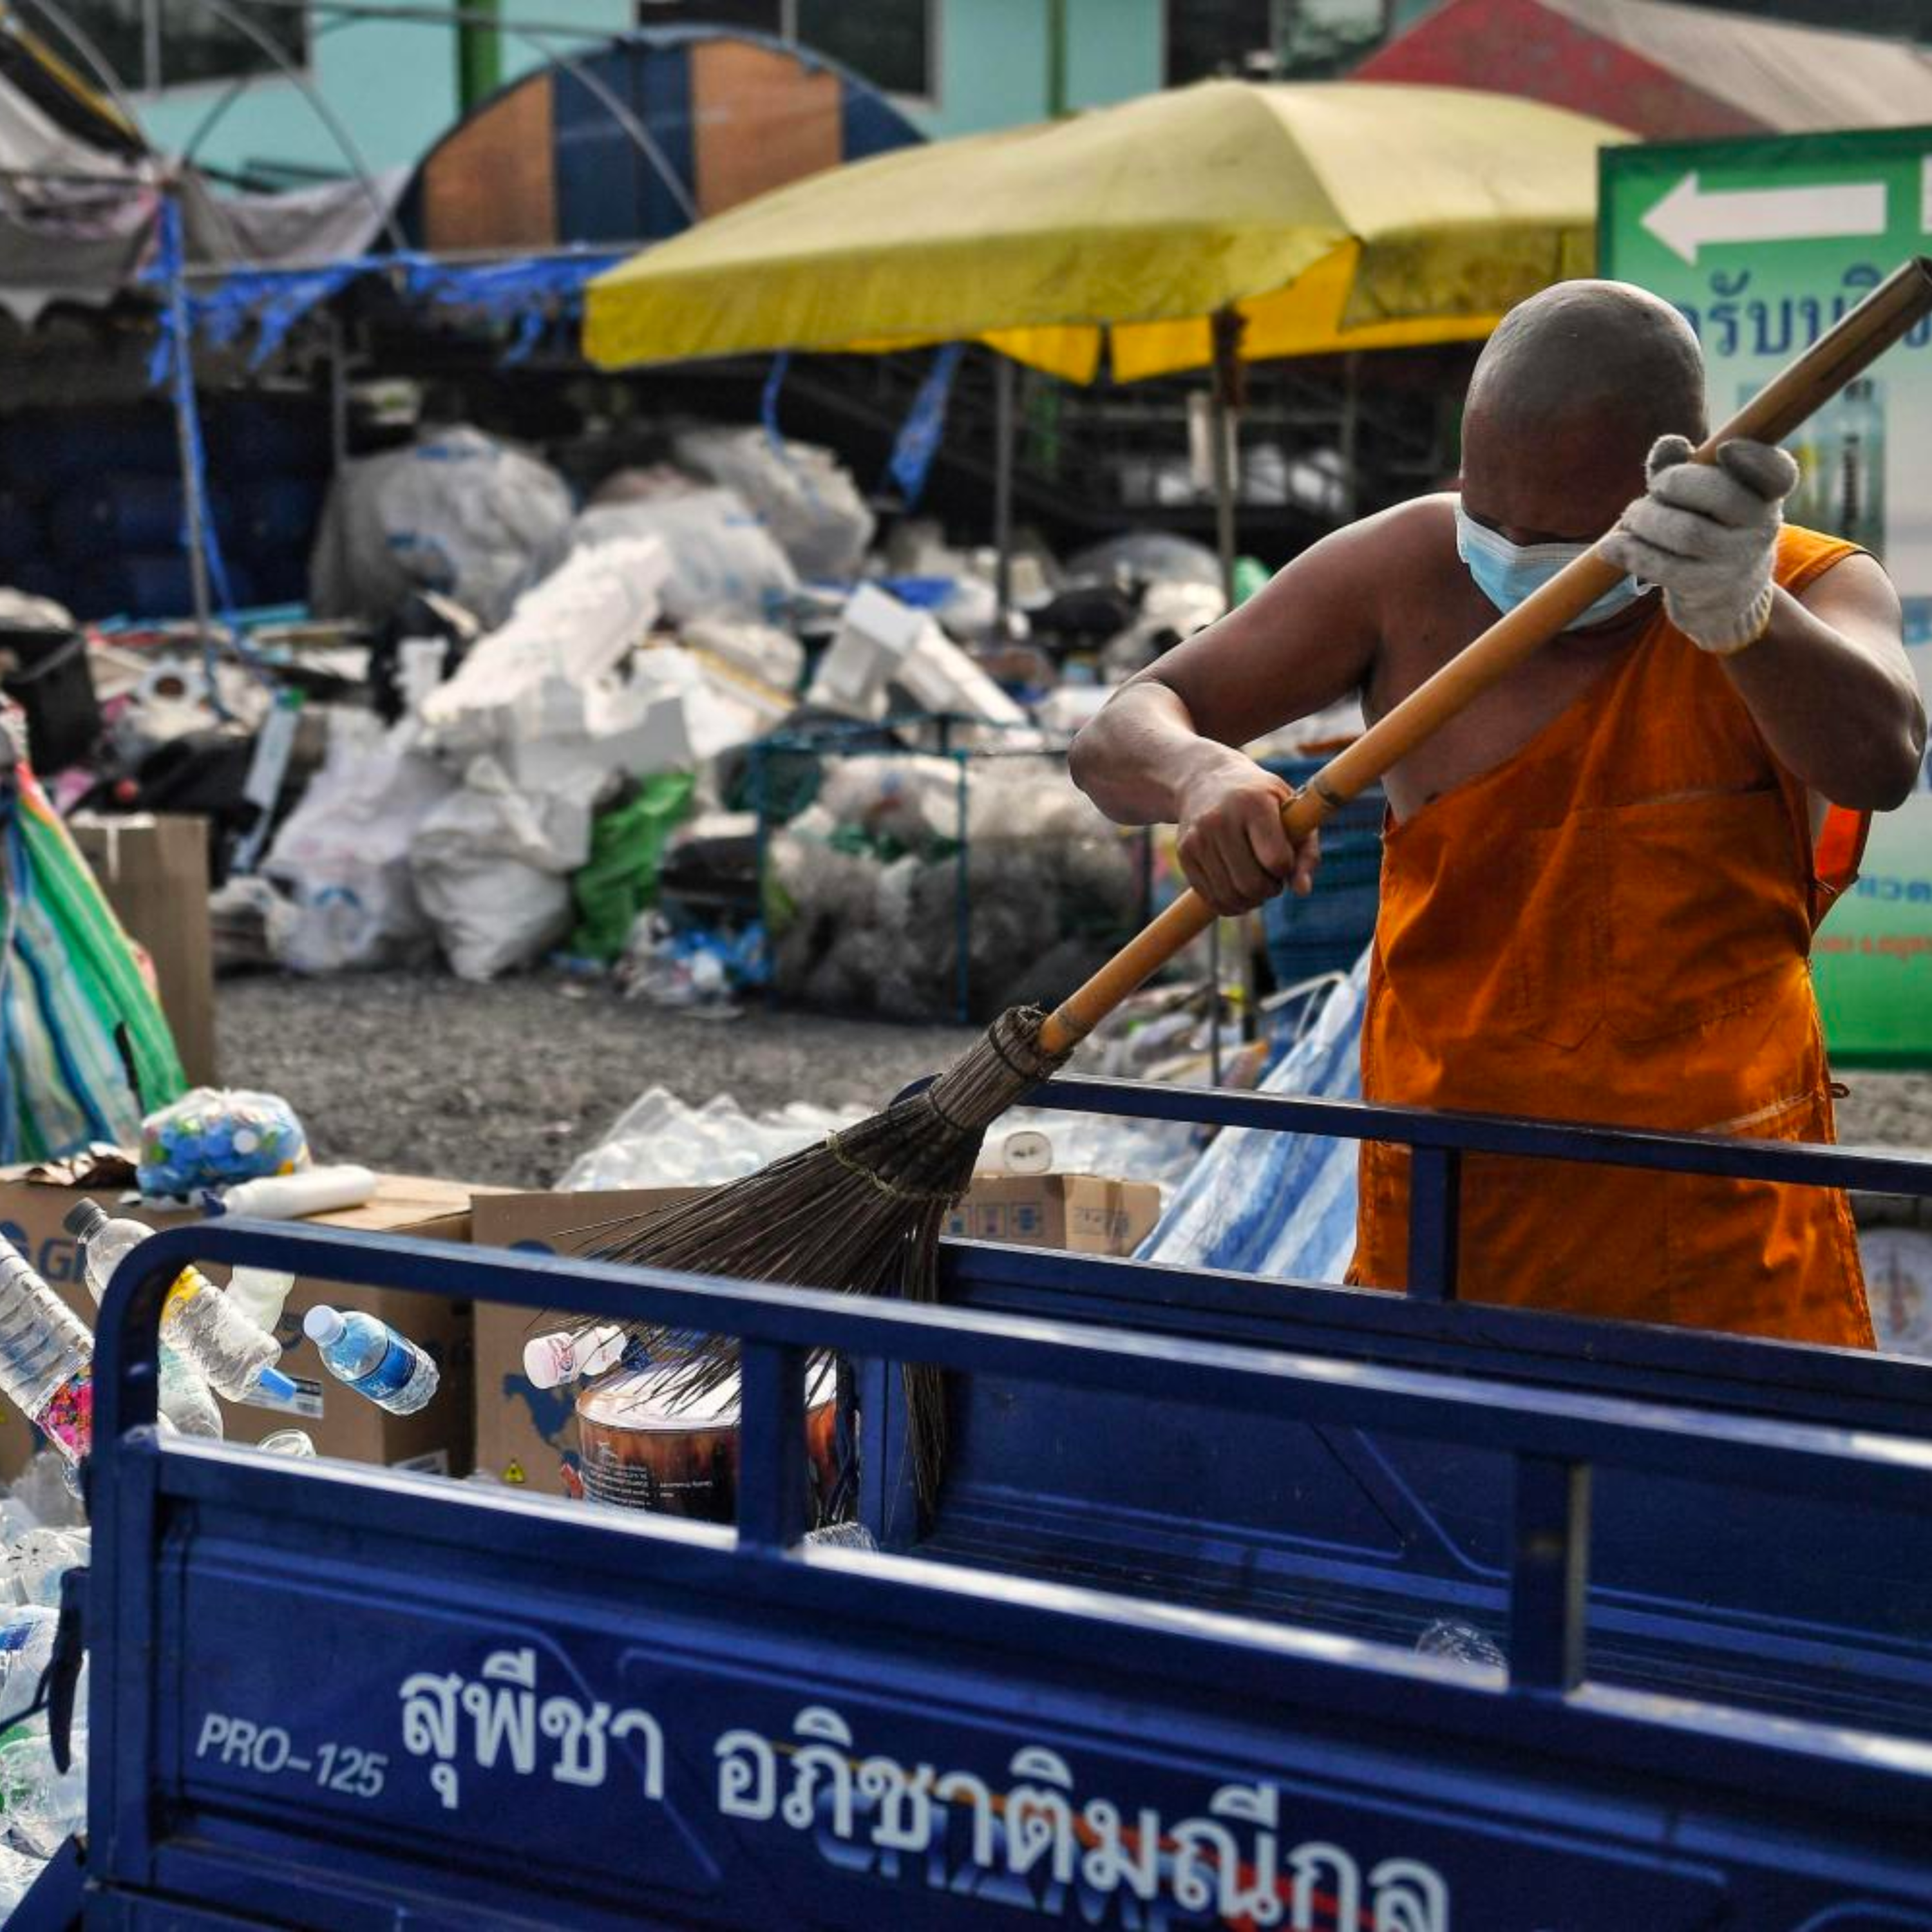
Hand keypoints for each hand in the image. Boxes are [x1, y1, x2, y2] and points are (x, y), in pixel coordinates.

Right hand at [1175, 759, 1319, 915]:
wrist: (1206, 780)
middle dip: (1269, 890)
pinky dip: (1229, 903)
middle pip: (1252, 884)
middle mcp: (1221, 819)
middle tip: (1272, 879)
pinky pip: (1210, 897)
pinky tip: (1237, 889)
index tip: (1284, 859)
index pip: (1276, 859)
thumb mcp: (1291, 812)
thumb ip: (1306, 851)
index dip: (1286, 869)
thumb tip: (1302, 891)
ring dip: (1250, 900)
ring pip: (1230, 896)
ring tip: (1256, 885)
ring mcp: (1199, 837)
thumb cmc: (1261, 800)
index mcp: (1254, 803)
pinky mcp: (1184, 853)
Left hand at [1599, 434, 1798, 653]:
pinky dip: (1630, 552)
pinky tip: (1611, 546)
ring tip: (1631, 517)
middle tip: (1655, 486)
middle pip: (1719, 495)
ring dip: (1645, 518)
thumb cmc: (1709, 526)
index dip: (1753, 457)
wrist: (1725, 597)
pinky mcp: (1704, 589)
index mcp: (1767, 495)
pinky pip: (1663, 567)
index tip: (1723, 448)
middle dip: (1674, 482)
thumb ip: (1683, 463)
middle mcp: (1760, 527)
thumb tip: (1670, 444)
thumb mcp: (1704, 494)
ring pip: (1687, 532)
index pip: (1777, 473)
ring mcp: (1734, 562)